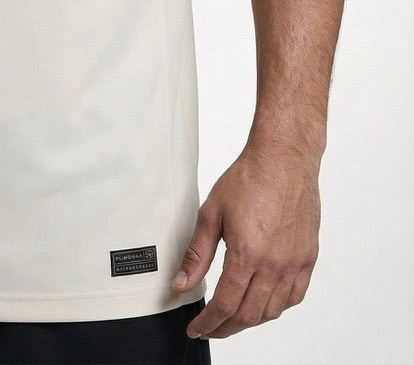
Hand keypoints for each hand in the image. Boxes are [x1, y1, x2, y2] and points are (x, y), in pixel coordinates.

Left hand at [171, 142, 319, 339]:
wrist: (283, 160)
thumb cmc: (248, 179)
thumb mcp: (211, 213)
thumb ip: (196, 254)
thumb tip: (181, 283)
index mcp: (248, 254)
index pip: (226, 304)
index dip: (209, 322)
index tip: (196, 328)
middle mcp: (275, 264)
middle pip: (249, 314)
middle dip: (226, 327)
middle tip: (210, 328)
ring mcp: (295, 263)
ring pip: (273, 310)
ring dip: (250, 320)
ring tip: (232, 318)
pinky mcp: (308, 257)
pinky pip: (295, 296)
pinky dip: (276, 307)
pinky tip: (263, 303)